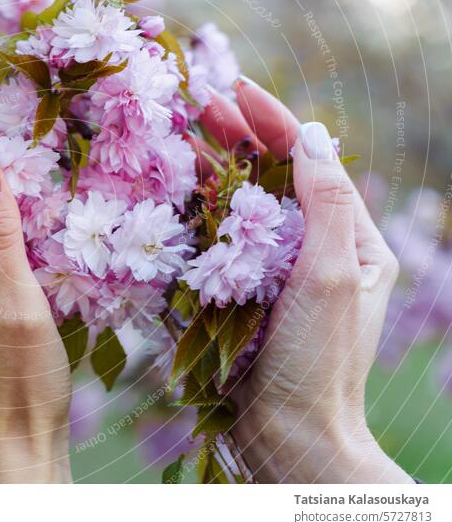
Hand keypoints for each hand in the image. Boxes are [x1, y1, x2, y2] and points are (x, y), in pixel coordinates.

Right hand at [201, 79, 411, 482]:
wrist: (289, 434)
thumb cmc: (319, 360)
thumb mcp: (331, 276)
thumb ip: (324, 203)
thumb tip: (310, 133)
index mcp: (349, 239)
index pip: (310, 163)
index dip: (274, 121)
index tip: (236, 88)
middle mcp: (312, 249)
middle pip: (273, 178)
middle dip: (238, 138)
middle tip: (199, 104)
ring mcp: (274, 272)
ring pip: (241, 205)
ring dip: (212, 169)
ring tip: (181, 136)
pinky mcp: (242, 294)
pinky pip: (219, 242)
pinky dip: (196, 213)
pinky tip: (173, 194)